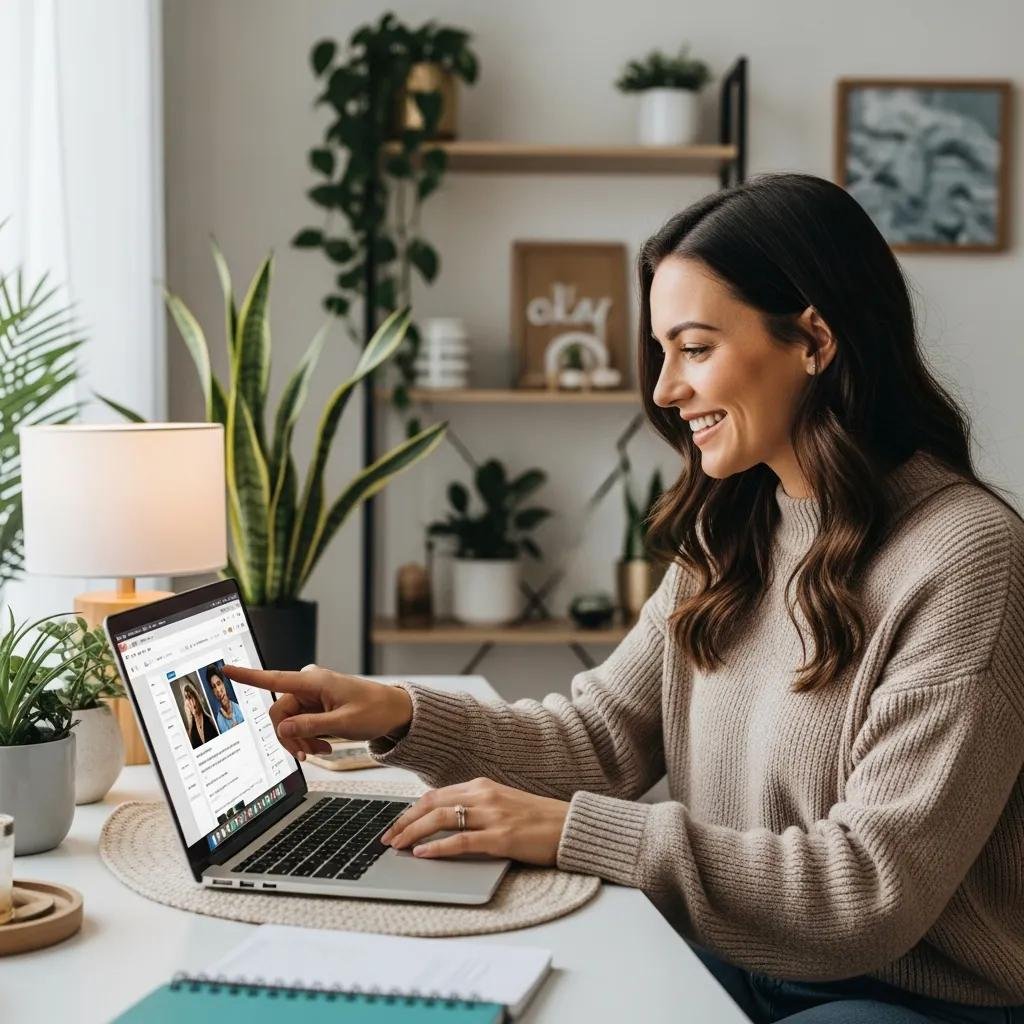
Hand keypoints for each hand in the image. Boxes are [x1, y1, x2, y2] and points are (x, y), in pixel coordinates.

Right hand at [222, 663, 411, 759]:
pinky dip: (308, 738)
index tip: (225, 669)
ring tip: (320, 751)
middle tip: (306, 754)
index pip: (274, 679)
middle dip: (289, 736)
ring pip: (288, 723)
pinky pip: (299, 725)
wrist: (394, 713)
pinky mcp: (315, 707)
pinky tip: (323, 747)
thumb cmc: (375, 711)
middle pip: (279, 713)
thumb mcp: (343, 723)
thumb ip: (310, 727)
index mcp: (314, 682)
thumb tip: (281, 730)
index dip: (247, 676)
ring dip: (300, 740)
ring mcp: (311, 697)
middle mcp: (308, 686)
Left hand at [380, 777, 569, 866]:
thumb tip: (443, 820)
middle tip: (387, 838)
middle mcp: (484, 795)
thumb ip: (475, 807)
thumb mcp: (502, 803)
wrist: (569, 825)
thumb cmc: (537, 818)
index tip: (395, 824)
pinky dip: (437, 847)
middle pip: (432, 804)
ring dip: (413, 833)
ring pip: (441, 819)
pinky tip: (423, 854)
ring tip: (397, 846)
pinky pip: (461, 841)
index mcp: (482, 786)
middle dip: (404, 821)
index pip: (435, 795)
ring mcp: (492, 815)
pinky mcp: (501, 837)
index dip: (411, 810)